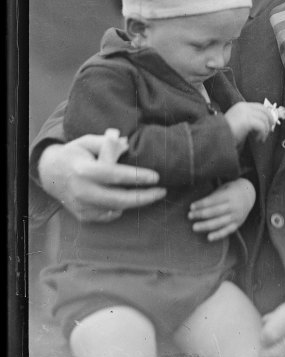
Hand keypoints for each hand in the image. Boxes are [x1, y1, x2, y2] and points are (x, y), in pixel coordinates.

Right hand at [37, 135, 166, 222]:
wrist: (50, 173)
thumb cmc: (75, 153)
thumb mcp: (87, 141)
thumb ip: (107, 143)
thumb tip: (127, 144)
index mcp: (84, 170)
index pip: (114, 175)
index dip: (136, 177)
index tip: (156, 177)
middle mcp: (82, 191)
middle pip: (118, 199)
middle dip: (144, 197)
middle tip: (162, 191)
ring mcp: (81, 206)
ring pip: (115, 209)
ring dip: (136, 202)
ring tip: (151, 194)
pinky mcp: (83, 216)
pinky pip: (108, 215)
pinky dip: (120, 208)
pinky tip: (128, 198)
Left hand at [188, 178, 255, 240]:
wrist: (249, 194)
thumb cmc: (232, 190)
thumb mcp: (224, 188)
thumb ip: (213, 196)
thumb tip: (197, 205)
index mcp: (229, 195)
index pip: (213, 200)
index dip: (201, 204)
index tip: (191, 206)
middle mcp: (233, 206)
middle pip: (214, 212)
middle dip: (201, 214)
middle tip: (190, 216)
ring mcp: (236, 216)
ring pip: (219, 222)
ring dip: (205, 225)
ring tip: (194, 227)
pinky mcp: (238, 224)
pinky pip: (227, 231)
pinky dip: (218, 235)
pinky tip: (209, 237)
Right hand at [224, 102, 271, 145]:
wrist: (216, 136)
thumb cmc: (226, 132)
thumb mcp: (238, 121)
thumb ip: (248, 119)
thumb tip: (261, 123)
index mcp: (241, 106)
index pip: (259, 106)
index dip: (267, 114)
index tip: (270, 122)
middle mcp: (244, 107)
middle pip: (264, 110)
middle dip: (270, 120)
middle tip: (270, 129)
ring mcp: (246, 113)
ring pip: (264, 119)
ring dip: (265, 130)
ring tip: (261, 138)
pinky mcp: (247, 121)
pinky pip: (262, 126)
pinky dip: (262, 133)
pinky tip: (258, 139)